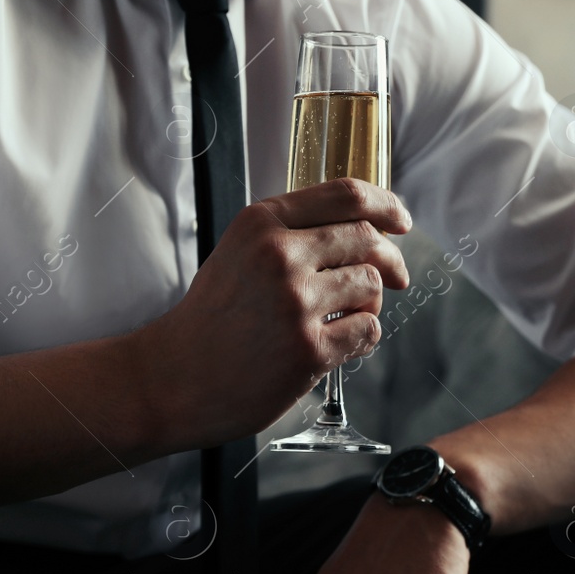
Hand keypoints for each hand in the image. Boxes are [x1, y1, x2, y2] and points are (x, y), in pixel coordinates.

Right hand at [140, 178, 410, 447]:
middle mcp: (280, 255)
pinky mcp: (309, 348)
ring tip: (344, 319)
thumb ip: (291, 235)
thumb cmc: (211, 319)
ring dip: (369, 303)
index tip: (401, 220)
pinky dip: (362, 337)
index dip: (385, 205)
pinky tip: (337, 344)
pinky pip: (367, 331)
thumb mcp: (239, 253)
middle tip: (396, 278)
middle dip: (390, 261)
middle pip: (367, 239)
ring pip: (370, 286)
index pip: (346, 195)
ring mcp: (296, 302)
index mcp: (262, 223)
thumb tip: (362, 231)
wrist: (173, 378)